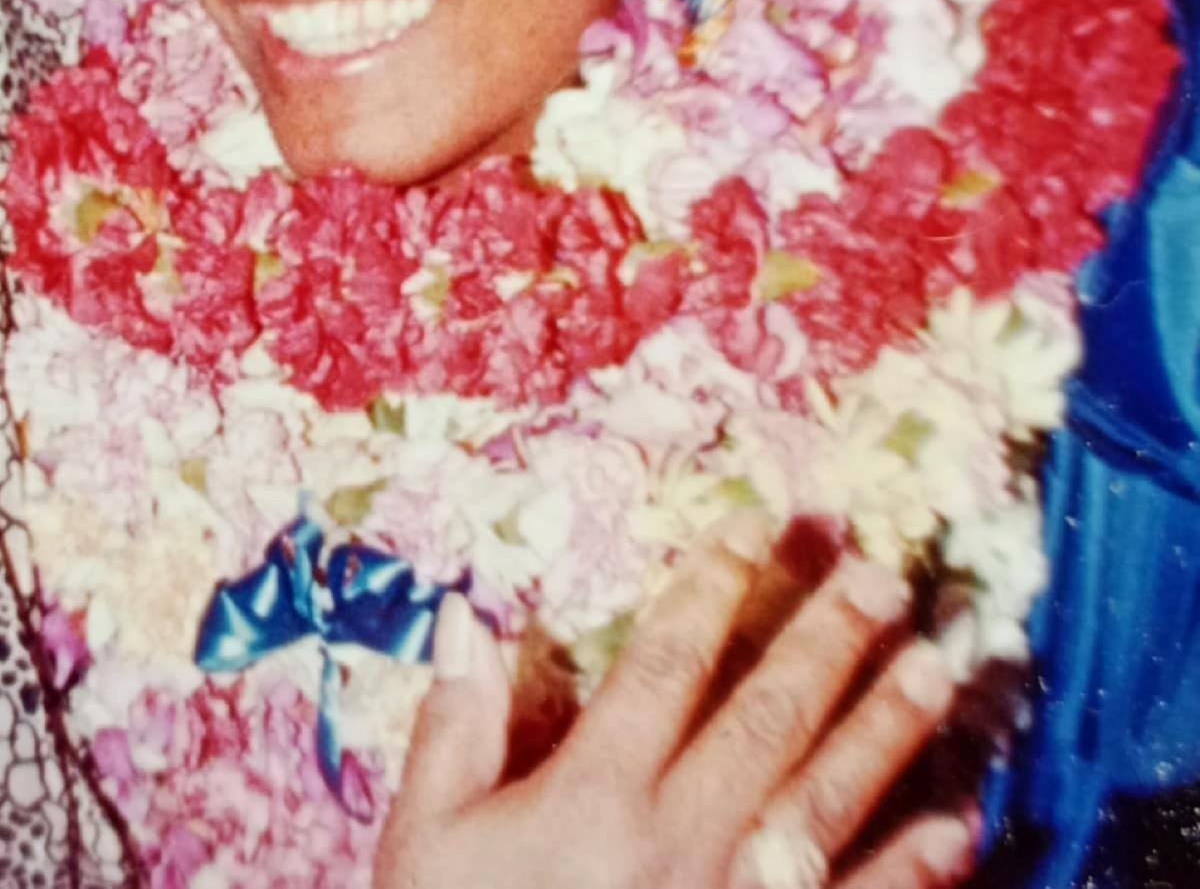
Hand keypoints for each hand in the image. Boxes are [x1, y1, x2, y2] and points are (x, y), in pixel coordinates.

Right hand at [375, 516, 975, 888]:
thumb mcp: (427, 839)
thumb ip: (453, 729)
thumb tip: (467, 616)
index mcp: (593, 796)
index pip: (663, 669)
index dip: (708, 593)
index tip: (749, 531)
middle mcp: (677, 838)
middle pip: (764, 719)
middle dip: (825, 641)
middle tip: (879, 576)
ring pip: (824, 800)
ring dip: (885, 731)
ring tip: (935, 665)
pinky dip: (913, 868)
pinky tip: (959, 823)